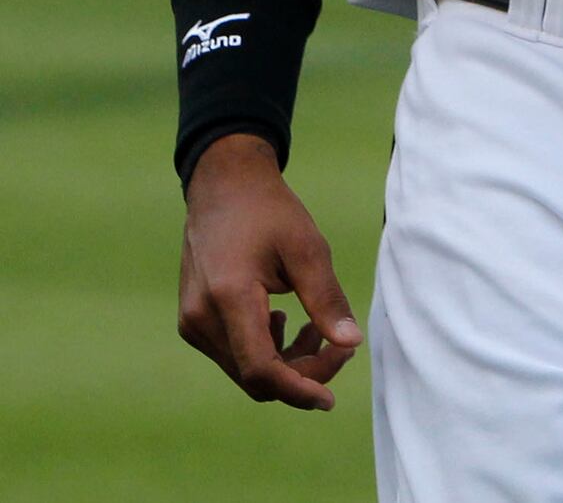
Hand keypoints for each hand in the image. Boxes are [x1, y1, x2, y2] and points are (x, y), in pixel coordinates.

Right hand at [178, 134, 361, 411]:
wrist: (223, 185)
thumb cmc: (268, 210)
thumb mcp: (307, 246)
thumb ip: (326, 298)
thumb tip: (351, 342)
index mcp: (228, 297)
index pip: (261, 369)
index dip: (298, 389)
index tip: (330, 398)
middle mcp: (201, 318)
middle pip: (254, 376)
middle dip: (301, 373)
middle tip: (339, 347)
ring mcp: (192, 322)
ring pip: (243, 369)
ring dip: (284, 361)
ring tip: (314, 328)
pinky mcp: (193, 321)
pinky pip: (232, 354)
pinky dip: (264, 349)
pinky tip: (283, 320)